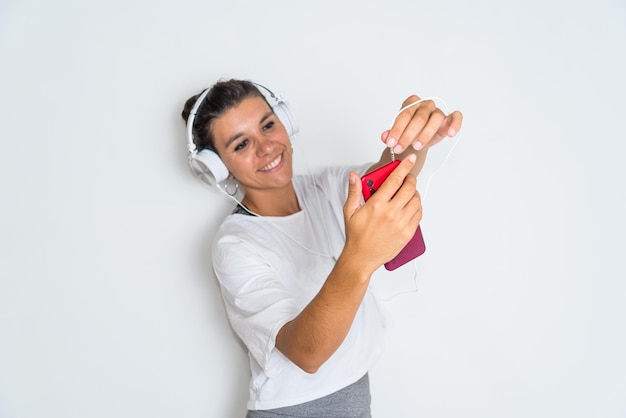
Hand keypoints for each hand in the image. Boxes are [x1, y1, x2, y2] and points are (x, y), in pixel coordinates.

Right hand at [343, 155, 421, 272]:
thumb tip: (353, 176)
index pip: (395, 180)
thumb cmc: (356, 236)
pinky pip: (418, 215)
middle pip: (409, 188)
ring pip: (416, 201)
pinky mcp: (408, 233)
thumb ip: (354, 191)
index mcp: (376, 205)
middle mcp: (391, 213)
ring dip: (414, 193)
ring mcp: (401, 224)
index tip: (409, 159)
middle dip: (410, 179)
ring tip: (408, 193)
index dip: (404, 167)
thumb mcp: (350, 211)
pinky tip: (410, 206)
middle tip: (408, 178)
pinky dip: (417, 207)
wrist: (361, 257)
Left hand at [381, 95, 462, 153]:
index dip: (397, 130)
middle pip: (418, 118)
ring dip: (425, 134)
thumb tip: (385, 137)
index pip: (404, 115)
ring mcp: (437, 111)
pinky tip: (450, 134)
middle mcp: (425, 105)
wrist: (418, 139)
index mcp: (411, 103)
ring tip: (416, 146)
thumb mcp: (398, 134)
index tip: (391, 143)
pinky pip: (456, 117)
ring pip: (435, 119)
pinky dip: (455, 124)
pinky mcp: (449, 119)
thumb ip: (391, 134)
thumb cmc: (408, 133)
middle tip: (400, 148)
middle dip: (408, 135)